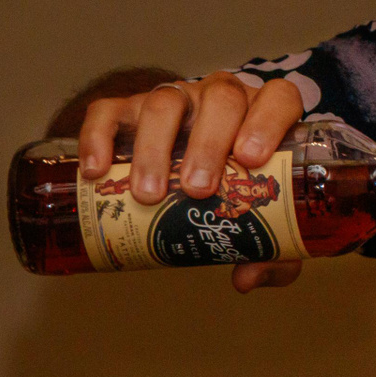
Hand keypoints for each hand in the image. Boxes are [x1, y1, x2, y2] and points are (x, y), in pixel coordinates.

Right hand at [76, 71, 305, 291]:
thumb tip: (246, 278)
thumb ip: (270, 253)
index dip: (267, 122)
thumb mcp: (264, 224)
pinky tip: (97, 172)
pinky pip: (109, 111)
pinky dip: (98, 137)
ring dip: (155, 147)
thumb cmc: (236, 196)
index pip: (278, 98)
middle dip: (209, 143)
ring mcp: (176, 99)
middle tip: (197, 190)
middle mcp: (221, 98)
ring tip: (148, 194)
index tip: (251, 159)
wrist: (195, 176)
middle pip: (220, 99)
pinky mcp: (129, 109)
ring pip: (165, 102)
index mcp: (263, 115)